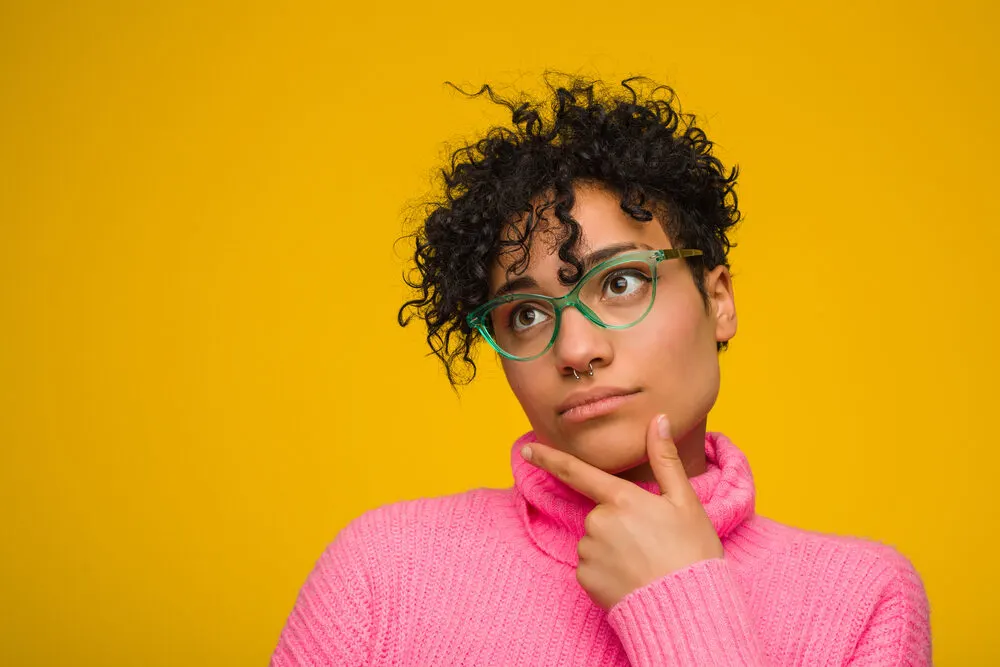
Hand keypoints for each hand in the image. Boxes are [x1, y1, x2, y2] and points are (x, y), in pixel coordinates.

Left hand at [520, 414, 723, 609]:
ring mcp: (589, 551)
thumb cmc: (691, 552)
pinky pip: (590, 566)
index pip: (577, 472)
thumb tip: (659, 419)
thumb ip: (665, 458)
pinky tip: (631, 578)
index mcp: (621, 499)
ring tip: (644, 563)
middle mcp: (599, 522)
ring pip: (594, 540)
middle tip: (651, 542)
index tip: (527, 450)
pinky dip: (606, 570)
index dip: (549, 459)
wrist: (687, 608)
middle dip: (618, 522)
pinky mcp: (585, 579)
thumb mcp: (685, 501)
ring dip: (612, 548)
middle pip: (599, 513)